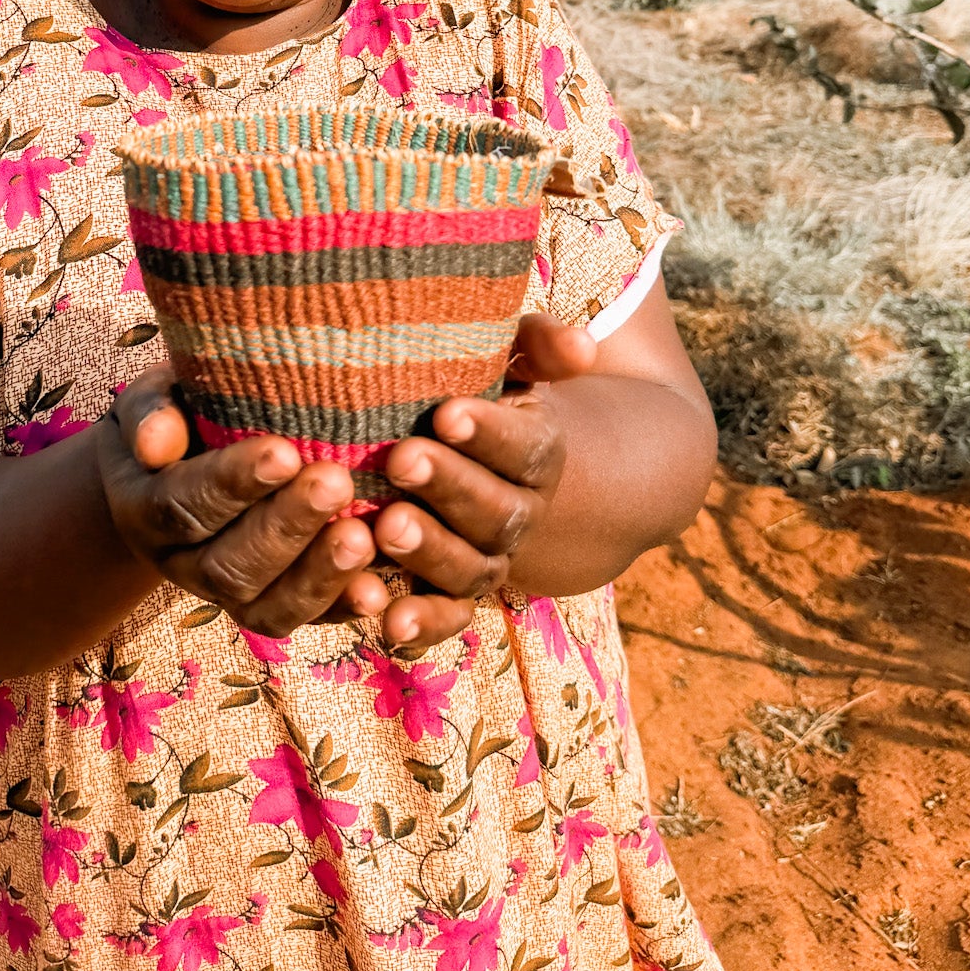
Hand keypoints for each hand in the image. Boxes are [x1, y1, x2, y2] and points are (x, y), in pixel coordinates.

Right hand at [96, 365, 388, 636]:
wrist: (170, 468)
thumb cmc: (175, 414)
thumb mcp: (151, 400)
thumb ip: (150, 414)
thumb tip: (156, 442)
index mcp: (144, 510)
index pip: (184, 506)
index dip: (232, 485)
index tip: (283, 452)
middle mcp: (182, 564)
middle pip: (229, 565)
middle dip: (286, 527)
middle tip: (336, 482)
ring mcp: (226, 594)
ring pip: (267, 607)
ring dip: (318, 575)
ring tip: (364, 537)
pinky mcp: (269, 606)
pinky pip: (304, 621)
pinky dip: (341, 609)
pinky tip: (378, 591)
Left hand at [371, 313, 598, 651]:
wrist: (505, 472)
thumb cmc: (493, 394)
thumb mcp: (519, 361)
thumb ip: (541, 346)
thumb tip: (582, 346)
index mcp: (539, 452)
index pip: (524, 446)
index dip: (490, 433)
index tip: (448, 412)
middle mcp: (521, 513)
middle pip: (497, 510)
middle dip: (450, 486)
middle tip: (402, 459)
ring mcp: (488, 558)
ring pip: (471, 568)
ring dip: (431, 552)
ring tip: (387, 526)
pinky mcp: (451, 594)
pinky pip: (444, 618)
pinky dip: (421, 624)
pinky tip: (386, 621)